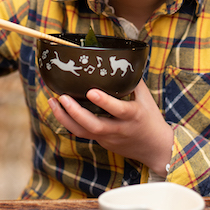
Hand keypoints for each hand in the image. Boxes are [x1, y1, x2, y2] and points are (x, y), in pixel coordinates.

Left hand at [48, 80, 173, 176]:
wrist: (156, 149)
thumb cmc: (151, 119)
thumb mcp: (146, 98)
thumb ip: (132, 81)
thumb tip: (123, 59)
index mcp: (133, 116)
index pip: (118, 109)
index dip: (104, 102)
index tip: (90, 91)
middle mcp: (119, 129)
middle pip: (94, 126)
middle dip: (75, 113)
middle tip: (61, 97)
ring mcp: (108, 138)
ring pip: (83, 132)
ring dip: (65, 118)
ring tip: (52, 101)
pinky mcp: (102, 143)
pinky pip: (82, 133)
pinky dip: (69, 122)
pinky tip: (58, 110)